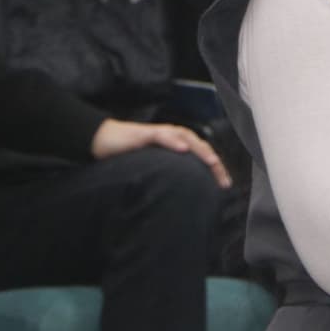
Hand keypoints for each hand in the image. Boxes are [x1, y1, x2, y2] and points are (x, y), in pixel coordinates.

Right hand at [90, 118, 230, 186]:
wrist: (104, 140)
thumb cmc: (129, 154)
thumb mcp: (153, 168)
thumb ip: (168, 175)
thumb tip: (182, 197)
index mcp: (177, 145)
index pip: (202, 155)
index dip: (215, 169)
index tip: (225, 186)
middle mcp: (172, 137)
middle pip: (200, 147)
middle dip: (214, 162)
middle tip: (223, 180)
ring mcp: (160, 133)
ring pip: (186, 138)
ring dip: (200, 150)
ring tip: (212, 162)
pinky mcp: (145, 134)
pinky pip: (162, 136)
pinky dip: (174, 141)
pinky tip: (183, 149)